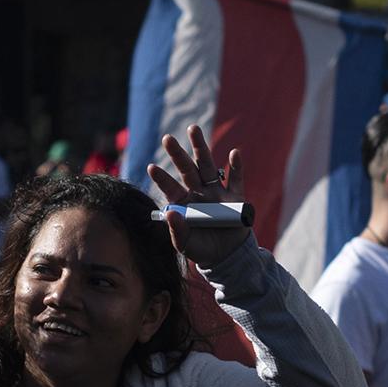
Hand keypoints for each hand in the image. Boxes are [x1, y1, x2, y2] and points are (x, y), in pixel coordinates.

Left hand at [147, 126, 248, 269]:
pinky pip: (236, 180)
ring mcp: (216, 194)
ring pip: (208, 167)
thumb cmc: (202, 249)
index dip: (162, 178)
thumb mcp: (186, 244)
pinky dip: (236, 167)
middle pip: (187, 170)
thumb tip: (170, 214)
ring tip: (193, 130)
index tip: (151, 167)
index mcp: (184, 203)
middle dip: (178, 154)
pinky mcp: (235, 198)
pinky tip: (234, 153)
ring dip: (201, 149)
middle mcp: (198, 193)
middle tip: (167, 138)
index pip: (170, 188)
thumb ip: (177, 230)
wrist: (227, 256)